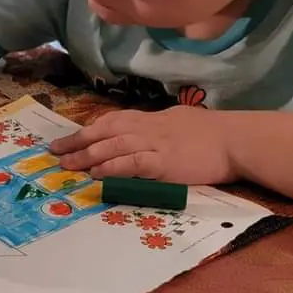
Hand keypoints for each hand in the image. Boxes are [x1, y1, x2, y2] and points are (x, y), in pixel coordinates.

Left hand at [49, 106, 236, 184]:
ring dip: (88, 155)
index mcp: (152, 119)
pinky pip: (132, 163)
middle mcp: (148, 128)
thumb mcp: (180, 122)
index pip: (112, 121)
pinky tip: (97, 173)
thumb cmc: (214, 133)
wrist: (236, 140)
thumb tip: (143, 133)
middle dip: (78, 141)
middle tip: (55, 151)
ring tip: (67, 164)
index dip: (88, 130)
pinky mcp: (164, 162)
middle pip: (105, 131)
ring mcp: (155, 144)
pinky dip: (112, 167)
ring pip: (113, 146)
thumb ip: (159, 127)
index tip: (70, 138)